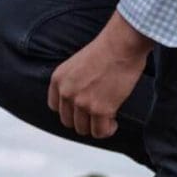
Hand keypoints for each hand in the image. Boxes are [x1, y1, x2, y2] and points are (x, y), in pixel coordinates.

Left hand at [48, 10, 152, 138]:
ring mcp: (82, 102)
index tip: (82, 109)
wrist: (121, 44)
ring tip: (108, 118)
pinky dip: (107, 130)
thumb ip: (72, 82)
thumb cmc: (105, 50)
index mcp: (58, 79)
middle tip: (97, 115)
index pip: (55, 107)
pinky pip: (99, 132)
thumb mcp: (76, 65)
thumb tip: (79, 102)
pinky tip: (114, 122)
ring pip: (83, 129)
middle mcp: (66, 92)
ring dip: (96, 126)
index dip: (70, 111)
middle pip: (68, 121)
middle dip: (83, 120)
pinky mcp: (100, 109)